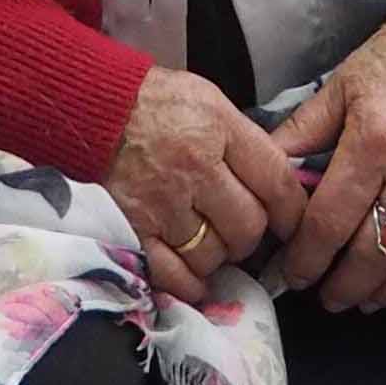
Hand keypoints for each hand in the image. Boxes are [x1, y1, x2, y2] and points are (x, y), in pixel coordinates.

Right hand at [104, 67, 308, 310]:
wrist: (92, 109)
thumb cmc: (156, 103)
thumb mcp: (210, 101)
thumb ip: (244, 142)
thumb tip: (278, 185)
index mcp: (218, 130)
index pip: (277, 182)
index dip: (292, 211)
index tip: (289, 220)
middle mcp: (194, 169)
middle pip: (248, 226)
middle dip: (251, 234)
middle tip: (240, 229)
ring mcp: (162, 205)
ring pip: (214, 255)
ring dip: (218, 256)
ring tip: (210, 242)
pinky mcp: (133, 231)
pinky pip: (174, 276)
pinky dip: (189, 283)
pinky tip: (193, 274)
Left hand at [270, 7, 385, 311]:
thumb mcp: (346, 82)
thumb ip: (305, 131)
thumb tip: (267, 171)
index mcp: (375, 139)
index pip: (331, 221)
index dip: (307, 258)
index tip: (294, 275)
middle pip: (374, 253)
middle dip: (344, 286)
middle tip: (328, 298)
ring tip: (368, 298)